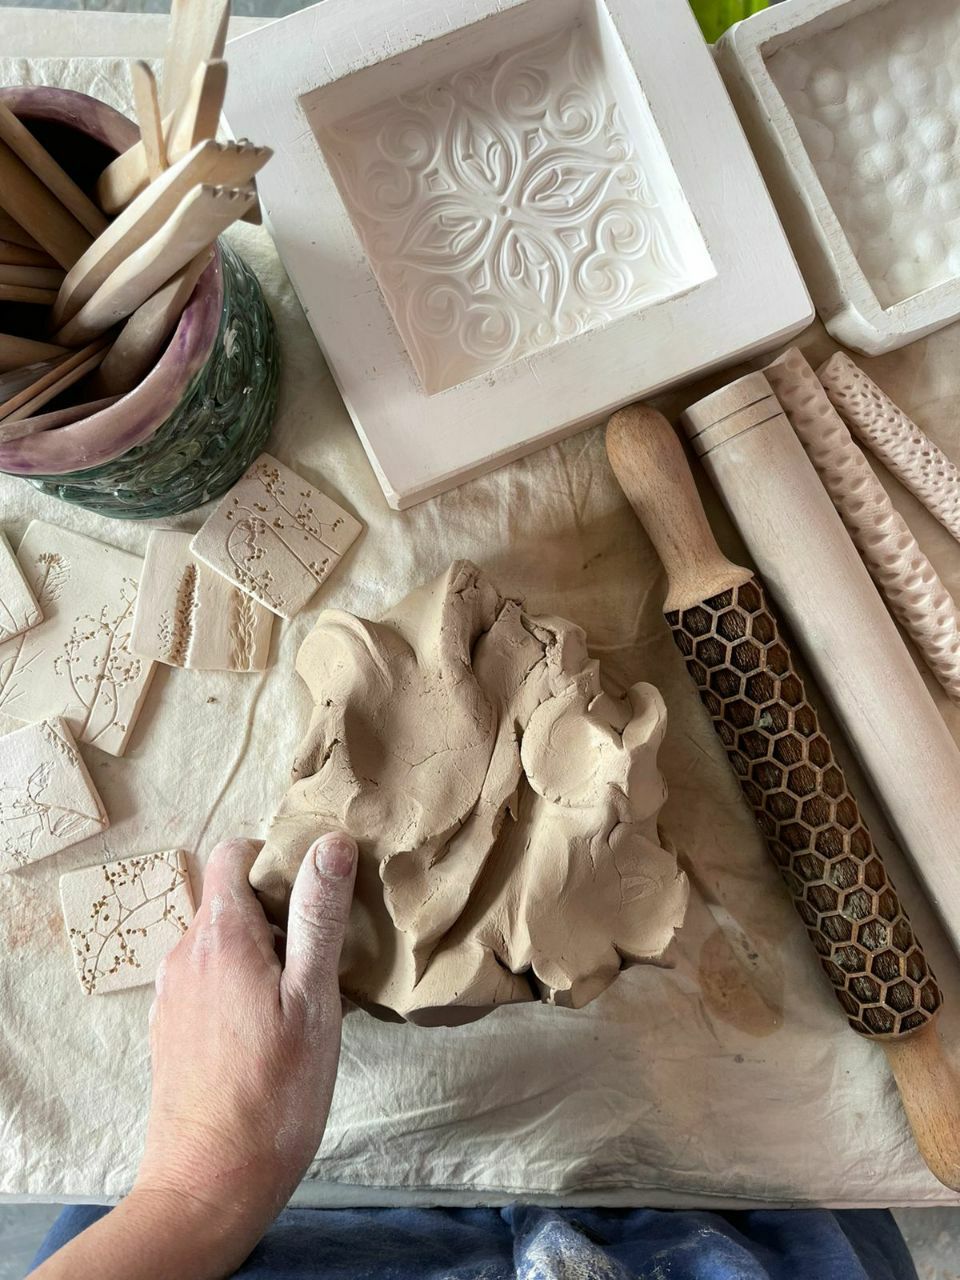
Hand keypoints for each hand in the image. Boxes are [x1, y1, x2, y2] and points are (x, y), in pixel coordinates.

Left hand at [132, 832, 356, 1267]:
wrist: (208, 1182)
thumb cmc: (274, 1091)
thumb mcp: (313, 998)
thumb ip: (318, 916)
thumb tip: (330, 843)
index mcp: (221, 935)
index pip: (234, 853)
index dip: (276, 858)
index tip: (315, 890)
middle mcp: (185, 953)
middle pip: (229, 898)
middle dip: (275, 910)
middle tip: (321, 952)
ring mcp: (172, 992)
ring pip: (220, 941)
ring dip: (260, 950)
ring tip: (301, 996)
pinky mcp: (170, 1027)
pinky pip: (207, 979)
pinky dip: (238, 983)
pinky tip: (268, 1029)